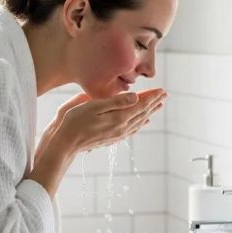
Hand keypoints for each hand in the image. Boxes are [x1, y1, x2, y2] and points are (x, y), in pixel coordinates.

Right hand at [47, 88, 166, 156]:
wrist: (67, 143)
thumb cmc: (76, 121)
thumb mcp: (94, 106)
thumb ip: (115, 102)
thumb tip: (135, 97)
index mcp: (118, 117)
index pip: (140, 105)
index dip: (152, 97)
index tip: (162, 90)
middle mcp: (121, 127)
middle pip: (142, 113)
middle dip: (154, 103)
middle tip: (164, 95)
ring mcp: (117, 134)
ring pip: (139, 122)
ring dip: (150, 113)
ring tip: (158, 106)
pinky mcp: (112, 138)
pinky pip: (132, 130)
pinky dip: (140, 124)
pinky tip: (143, 122)